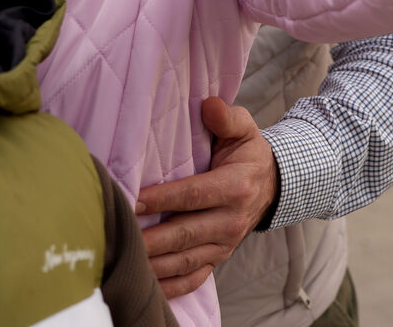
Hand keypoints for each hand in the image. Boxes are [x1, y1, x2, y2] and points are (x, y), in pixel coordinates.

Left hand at [135, 96, 278, 298]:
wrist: (273, 186)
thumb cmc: (248, 154)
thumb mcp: (244, 129)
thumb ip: (227, 117)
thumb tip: (209, 105)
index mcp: (235, 187)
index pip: (192, 195)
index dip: (162, 199)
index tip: (133, 200)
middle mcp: (230, 221)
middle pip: (184, 233)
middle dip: (150, 237)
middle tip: (119, 234)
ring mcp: (224, 245)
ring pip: (184, 260)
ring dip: (154, 263)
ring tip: (125, 258)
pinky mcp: (218, 260)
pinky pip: (193, 279)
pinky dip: (169, 286)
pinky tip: (145, 284)